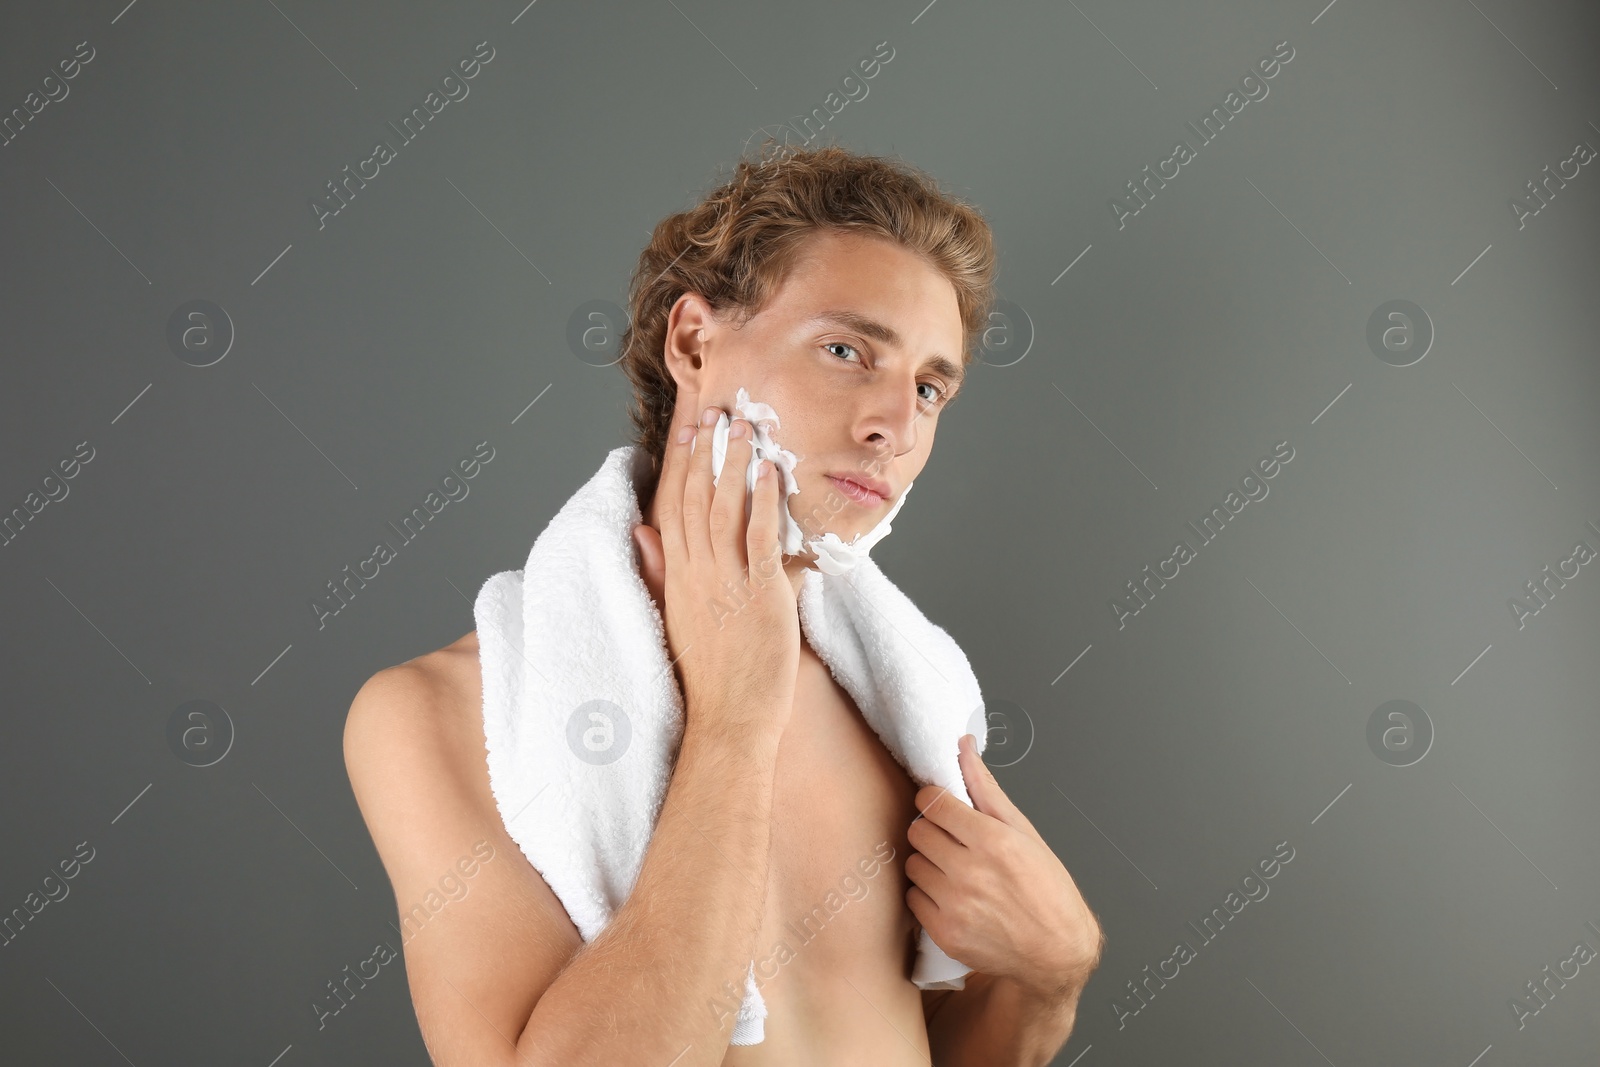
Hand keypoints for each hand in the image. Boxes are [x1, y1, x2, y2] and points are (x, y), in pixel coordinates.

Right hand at [632, 393, 799, 738]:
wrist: (729, 720)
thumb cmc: (712, 678)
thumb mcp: (676, 617)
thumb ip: (661, 571)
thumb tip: (643, 532)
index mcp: (676, 578)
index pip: (675, 510)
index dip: (682, 468)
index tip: (688, 435)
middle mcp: (696, 574)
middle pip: (695, 500)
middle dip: (705, 452)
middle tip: (713, 413)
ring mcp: (726, 583)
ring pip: (725, 509)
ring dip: (734, 464)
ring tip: (743, 427)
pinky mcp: (759, 596)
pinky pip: (759, 537)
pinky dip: (763, 501)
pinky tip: (769, 471)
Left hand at [905, 734, 1103, 999]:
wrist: (1055, 952)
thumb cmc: (1047, 890)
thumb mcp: (1023, 831)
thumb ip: (986, 788)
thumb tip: (963, 746)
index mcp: (992, 840)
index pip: (933, 802)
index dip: (936, 801)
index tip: (944, 808)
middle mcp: (970, 871)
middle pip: (917, 830)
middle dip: (932, 831)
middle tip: (952, 841)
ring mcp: (954, 904)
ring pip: (913, 864)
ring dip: (928, 863)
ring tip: (954, 870)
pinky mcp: (943, 932)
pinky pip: (913, 898)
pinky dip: (927, 895)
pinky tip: (952, 897)